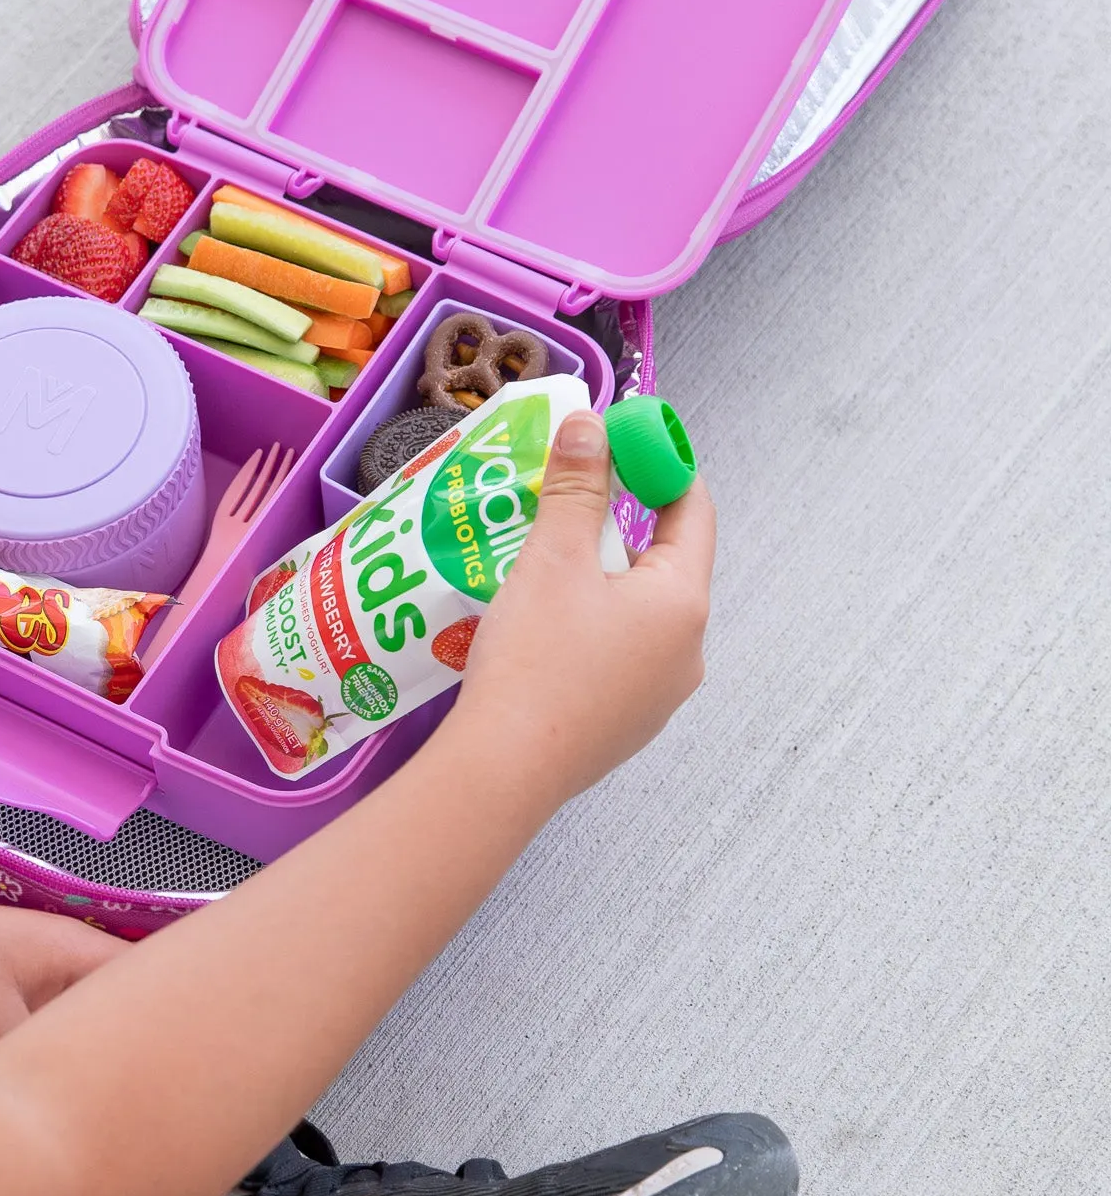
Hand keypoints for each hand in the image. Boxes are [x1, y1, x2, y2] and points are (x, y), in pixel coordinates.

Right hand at [449, 409, 714, 806]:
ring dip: (598, 580)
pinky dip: (587, 628)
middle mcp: (688, 651)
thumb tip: (590, 424)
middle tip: (563, 500)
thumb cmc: (534, 660)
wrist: (503, 771)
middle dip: (615, 524)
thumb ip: (575, 487)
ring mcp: (660, 696)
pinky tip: (539, 630)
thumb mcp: (551, 560)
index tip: (620, 440)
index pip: (692, 511)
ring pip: (636, 614)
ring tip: (539, 565)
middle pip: (662, 563)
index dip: (659, 465)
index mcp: (683, 602)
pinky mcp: (626, 726)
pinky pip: (616, 657)